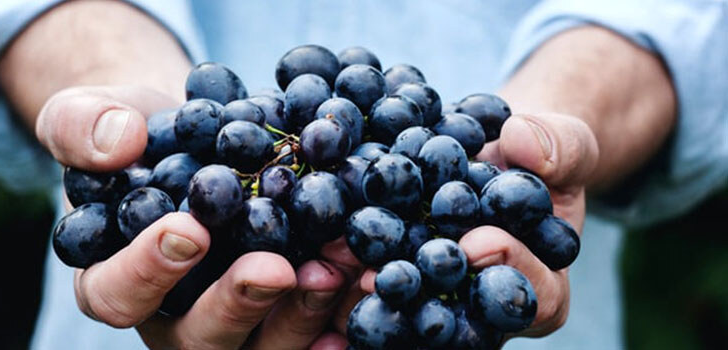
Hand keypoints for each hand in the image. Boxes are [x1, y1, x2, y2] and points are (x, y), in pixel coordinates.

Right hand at [39, 86, 346, 348]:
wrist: (197, 138)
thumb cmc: (135, 134)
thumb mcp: (90, 114)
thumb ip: (83, 126)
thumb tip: (118, 141)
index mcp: (114, 279)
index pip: (116, 294)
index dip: (149, 270)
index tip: (190, 229)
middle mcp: (174, 317)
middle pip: (199, 339)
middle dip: (239, 305)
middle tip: (276, 269)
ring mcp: (233, 323)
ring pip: (263, 346)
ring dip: (303, 312)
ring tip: (339, 267)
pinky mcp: (282, 313)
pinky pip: (310, 333)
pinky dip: (341, 316)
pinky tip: (367, 291)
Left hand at [344, 113, 598, 341]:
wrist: (496, 154)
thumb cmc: (540, 157)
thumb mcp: (565, 144)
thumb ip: (559, 147)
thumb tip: (524, 143)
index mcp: (542, 286)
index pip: (535, 296)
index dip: (510, 271)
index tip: (480, 242)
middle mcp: (483, 304)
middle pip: (458, 316)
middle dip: (421, 293)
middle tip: (385, 276)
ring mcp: (437, 295)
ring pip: (405, 305)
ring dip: (368, 285)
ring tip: (335, 260)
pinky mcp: (398, 273)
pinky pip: (372, 276)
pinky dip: (345, 260)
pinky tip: (316, 243)